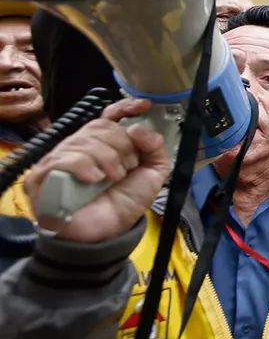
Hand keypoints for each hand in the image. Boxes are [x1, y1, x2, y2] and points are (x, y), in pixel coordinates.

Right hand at [23, 99, 171, 243]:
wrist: (108, 232)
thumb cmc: (124, 202)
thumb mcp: (152, 173)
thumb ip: (154, 147)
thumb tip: (137, 127)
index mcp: (105, 144)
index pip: (110, 116)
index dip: (125, 107)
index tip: (143, 106)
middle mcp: (81, 147)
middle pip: (102, 127)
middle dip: (122, 147)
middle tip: (126, 169)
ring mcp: (60, 159)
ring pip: (85, 140)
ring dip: (107, 159)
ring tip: (112, 179)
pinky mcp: (43, 175)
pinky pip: (64, 158)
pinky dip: (85, 166)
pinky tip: (94, 179)